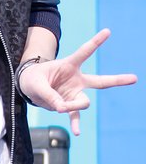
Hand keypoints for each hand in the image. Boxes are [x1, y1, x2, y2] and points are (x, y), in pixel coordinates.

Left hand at [18, 28, 136, 135]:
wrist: (28, 87)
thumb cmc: (33, 78)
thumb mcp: (35, 82)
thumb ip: (48, 94)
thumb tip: (62, 109)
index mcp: (68, 65)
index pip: (84, 52)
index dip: (96, 41)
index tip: (108, 31)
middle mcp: (76, 79)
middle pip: (100, 81)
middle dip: (117, 80)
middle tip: (135, 78)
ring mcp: (74, 93)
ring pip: (84, 102)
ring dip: (72, 106)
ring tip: (58, 107)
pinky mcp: (69, 105)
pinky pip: (75, 116)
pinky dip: (75, 123)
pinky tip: (76, 132)